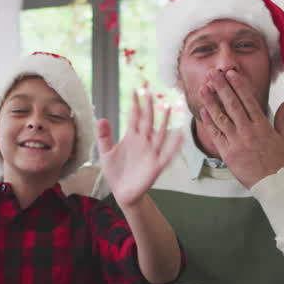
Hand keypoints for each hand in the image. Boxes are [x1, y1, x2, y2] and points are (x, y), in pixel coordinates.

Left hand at [96, 90, 183, 209]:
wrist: (122, 193)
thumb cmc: (115, 172)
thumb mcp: (105, 153)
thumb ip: (104, 137)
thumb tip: (102, 118)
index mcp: (131, 137)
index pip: (134, 117)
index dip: (135, 104)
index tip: (135, 90)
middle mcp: (143, 142)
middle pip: (147, 121)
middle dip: (148, 107)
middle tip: (149, 92)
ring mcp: (151, 153)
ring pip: (159, 134)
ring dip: (164, 121)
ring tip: (168, 107)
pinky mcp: (156, 166)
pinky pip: (167, 154)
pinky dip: (174, 145)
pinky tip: (181, 135)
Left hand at [196, 68, 283, 189]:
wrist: (272, 184)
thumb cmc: (279, 162)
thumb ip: (283, 119)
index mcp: (262, 126)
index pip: (248, 100)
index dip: (238, 85)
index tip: (231, 73)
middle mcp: (248, 131)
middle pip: (232, 104)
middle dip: (221, 87)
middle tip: (213, 73)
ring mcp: (236, 141)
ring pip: (221, 117)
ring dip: (211, 101)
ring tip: (203, 87)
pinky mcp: (227, 152)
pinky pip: (216, 134)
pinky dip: (209, 122)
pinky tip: (203, 110)